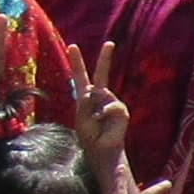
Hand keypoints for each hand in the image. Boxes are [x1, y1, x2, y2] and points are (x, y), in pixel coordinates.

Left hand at [60, 43, 131, 175]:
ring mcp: (111, 103)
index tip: (72, 46)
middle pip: (101, 75)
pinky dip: (106, 112)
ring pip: (104, 93)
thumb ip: (85, 104)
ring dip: (97, 107)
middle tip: (110, 43)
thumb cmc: (89, 136)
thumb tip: (97, 92)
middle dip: (105, 59)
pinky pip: (113, 105)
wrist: (102, 150)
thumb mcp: (80, 119)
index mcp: (85, 98)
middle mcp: (99, 97)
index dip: (76, 62)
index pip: (80, 77)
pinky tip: (102, 119)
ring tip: (96, 121)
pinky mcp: (121, 111)